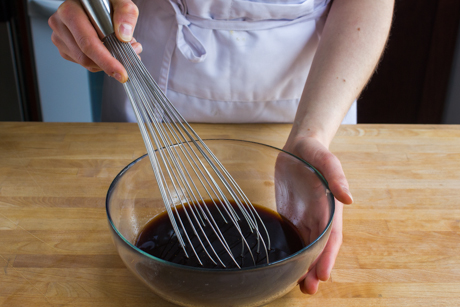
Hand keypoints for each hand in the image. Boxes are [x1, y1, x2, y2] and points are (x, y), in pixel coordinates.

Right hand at [48, 0, 141, 82]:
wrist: (93, 2)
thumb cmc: (103, 0)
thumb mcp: (118, 0)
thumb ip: (125, 13)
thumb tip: (124, 36)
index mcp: (69, 11)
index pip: (88, 43)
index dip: (106, 61)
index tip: (121, 73)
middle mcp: (60, 24)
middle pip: (86, 57)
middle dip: (111, 63)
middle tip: (132, 56)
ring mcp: (60, 37)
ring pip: (86, 63)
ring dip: (107, 62)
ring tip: (122, 47)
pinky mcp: (64, 48)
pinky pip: (84, 62)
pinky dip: (100, 61)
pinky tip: (109, 48)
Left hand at [283, 136, 352, 294]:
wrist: (299, 146)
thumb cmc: (315, 152)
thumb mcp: (326, 160)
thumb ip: (336, 176)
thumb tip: (348, 198)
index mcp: (329, 208)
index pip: (330, 237)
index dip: (327, 257)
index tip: (323, 275)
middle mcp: (318, 217)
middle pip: (318, 248)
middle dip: (315, 269)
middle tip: (308, 289)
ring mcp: (304, 218)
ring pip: (305, 248)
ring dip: (304, 267)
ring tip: (299, 286)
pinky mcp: (290, 216)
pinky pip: (292, 238)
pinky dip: (292, 254)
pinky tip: (286, 266)